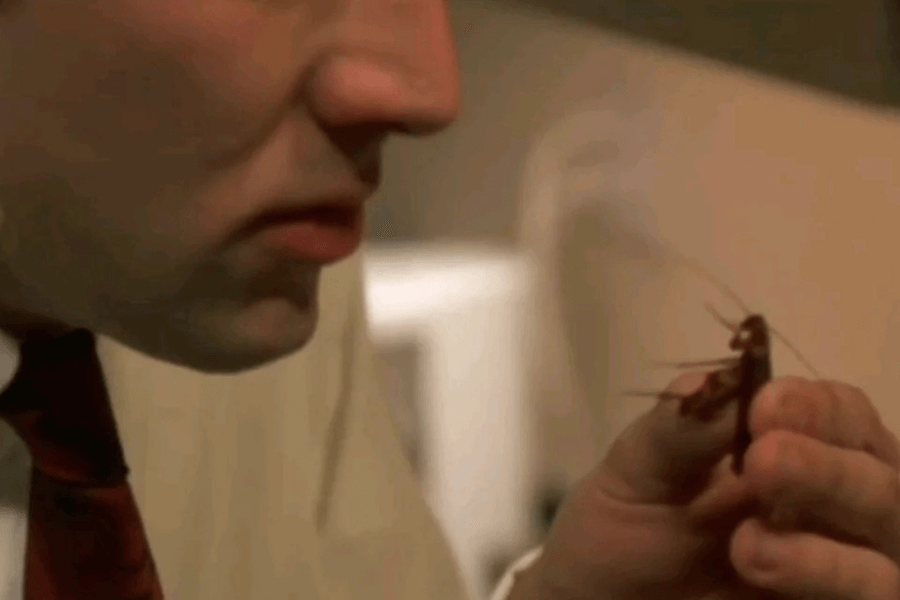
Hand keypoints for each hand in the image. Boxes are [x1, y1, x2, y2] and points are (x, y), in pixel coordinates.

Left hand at [515, 373, 899, 599]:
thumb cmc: (624, 526)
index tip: (765, 403)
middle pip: (880, 477)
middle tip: (765, 460)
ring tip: (744, 542)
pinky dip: (823, 577)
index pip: (843, 414)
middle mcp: (830, 505)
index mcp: (795, 448)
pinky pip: (871, 599)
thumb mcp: (637, 468)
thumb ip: (679, 427)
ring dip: (825, 542)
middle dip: (827, 466)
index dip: (817, 406)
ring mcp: (835, 566)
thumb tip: (719, 379)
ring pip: (885, 550)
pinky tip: (757, 563)